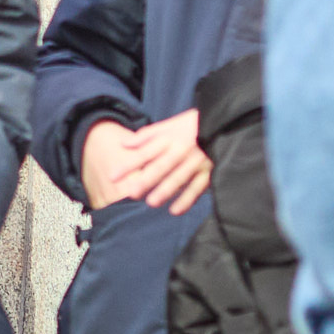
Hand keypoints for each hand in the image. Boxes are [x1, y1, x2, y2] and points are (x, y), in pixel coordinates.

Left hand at [79, 111, 210, 212]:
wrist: (220, 123)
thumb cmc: (189, 126)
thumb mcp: (167, 125)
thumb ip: (145, 136)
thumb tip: (123, 145)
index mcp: (169, 138)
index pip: (144, 152)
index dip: (129, 165)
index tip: (113, 176)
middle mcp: (181, 149)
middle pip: (161, 166)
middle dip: (147, 180)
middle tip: (132, 193)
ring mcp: (196, 161)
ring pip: (179, 177)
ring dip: (166, 190)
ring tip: (152, 203)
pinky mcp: (208, 171)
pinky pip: (198, 187)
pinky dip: (187, 199)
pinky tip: (175, 210)